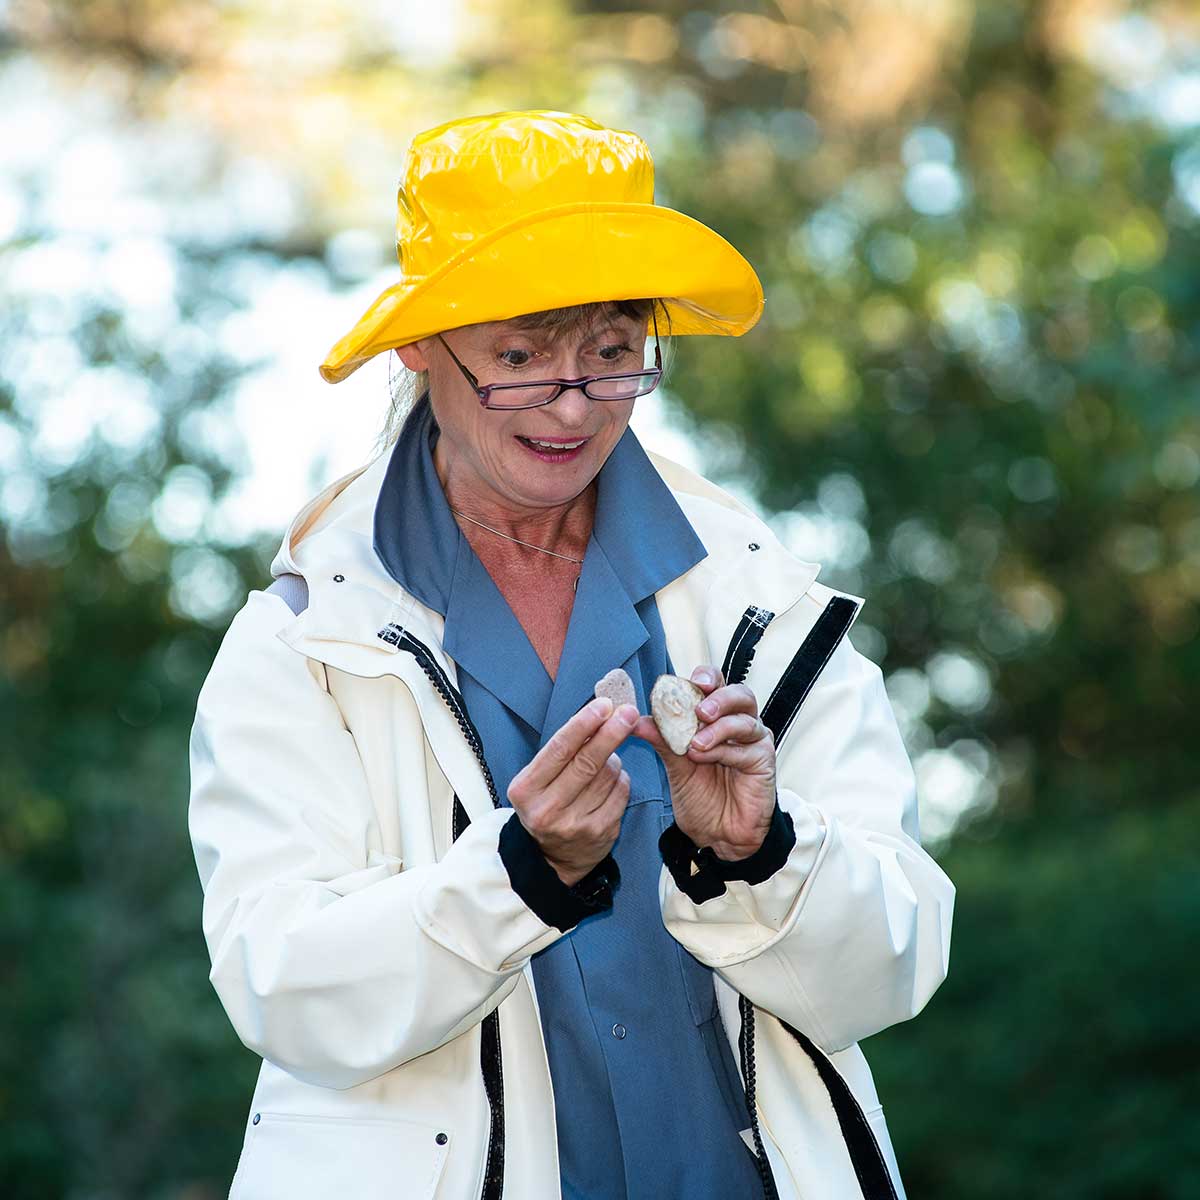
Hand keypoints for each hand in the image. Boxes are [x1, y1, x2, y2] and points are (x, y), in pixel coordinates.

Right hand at [507, 697, 636, 885]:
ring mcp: (575, 824)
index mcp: (526, 790)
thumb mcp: (538, 779)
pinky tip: (613, 779)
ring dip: (613, 759)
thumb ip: (561, 751)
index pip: (558, 750)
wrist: (552, 858)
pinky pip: (620, 792)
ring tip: (606, 758)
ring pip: (607, 775)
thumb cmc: (547, 804)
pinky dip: (621, 779)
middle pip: (587, 762)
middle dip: (610, 733)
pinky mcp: (600, 833)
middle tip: (627, 713)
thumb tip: (597, 716)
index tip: (603, 706)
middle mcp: (547, 809)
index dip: (583, 724)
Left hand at [633, 666, 775, 860]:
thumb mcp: (674, 764)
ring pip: (745, 719)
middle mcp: (739, 724)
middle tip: (699, 711)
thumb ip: (661, 739)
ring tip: (694, 745)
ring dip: (718, 729)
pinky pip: (748, 748)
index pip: (716, 685)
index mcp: (717, 718)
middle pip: (740, 694)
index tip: (691, 681)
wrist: (716, 835)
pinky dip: (725, 751)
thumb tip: (634, 719)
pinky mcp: (764, 761)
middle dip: (719, 697)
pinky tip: (706, 758)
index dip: (706, 677)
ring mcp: (754, 741)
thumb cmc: (700, 796)